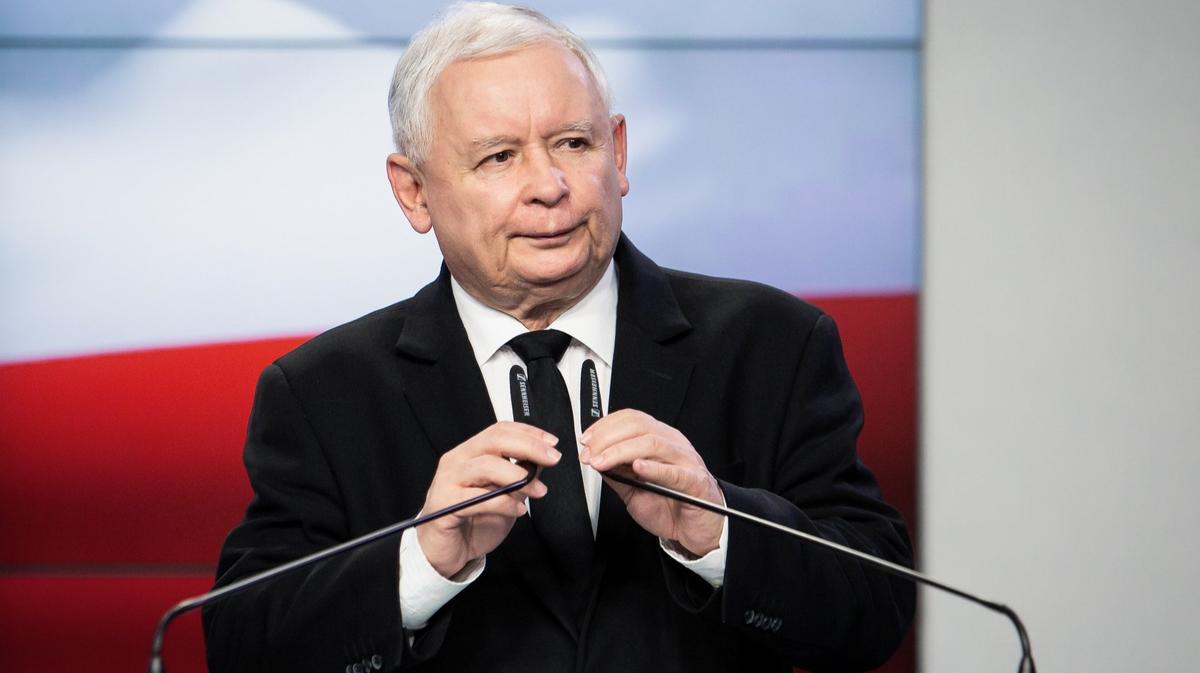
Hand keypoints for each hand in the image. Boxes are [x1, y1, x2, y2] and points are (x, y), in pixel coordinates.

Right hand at [416, 422, 560, 577]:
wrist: (446, 552)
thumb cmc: (472, 521)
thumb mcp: (503, 494)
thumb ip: (519, 474)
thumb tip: (542, 459)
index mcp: (469, 453)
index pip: (500, 430)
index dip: (528, 433)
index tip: (551, 443)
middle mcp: (456, 461)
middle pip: (495, 441)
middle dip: (529, 447)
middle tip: (552, 459)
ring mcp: (448, 481)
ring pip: (487, 466)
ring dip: (519, 477)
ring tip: (537, 491)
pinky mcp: (445, 504)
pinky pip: (480, 499)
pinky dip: (505, 503)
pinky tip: (518, 510)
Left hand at [579, 409, 723, 556]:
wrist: (697, 530)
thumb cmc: (671, 506)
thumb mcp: (634, 489)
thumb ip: (617, 473)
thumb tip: (594, 459)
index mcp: (660, 440)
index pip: (632, 419)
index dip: (605, 426)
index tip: (586, 441)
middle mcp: (673, 444)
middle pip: (638, 426)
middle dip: (607, 438)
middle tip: (589, 454)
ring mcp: (686, 460)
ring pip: (651, 443)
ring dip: (620, 451)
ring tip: (602, 462)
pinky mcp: (694, 481)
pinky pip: (674, 471)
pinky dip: (653, 468)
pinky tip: (637, 468)